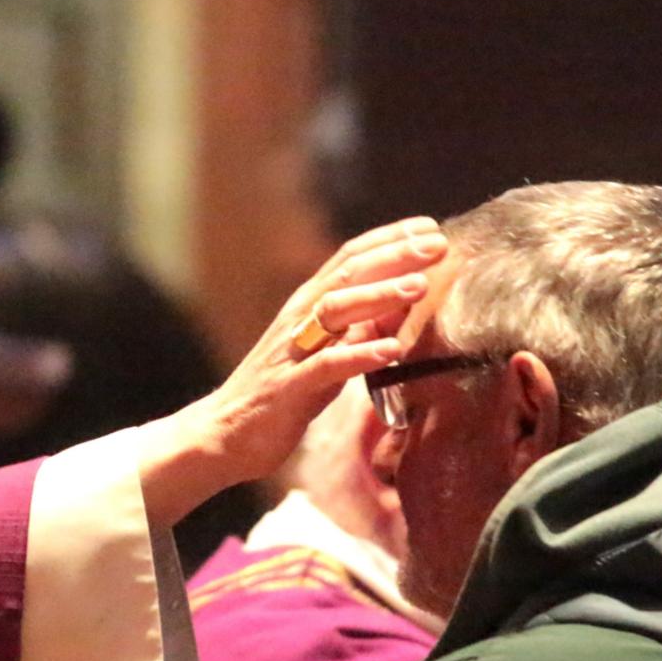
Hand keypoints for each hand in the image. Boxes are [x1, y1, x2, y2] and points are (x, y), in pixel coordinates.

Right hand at [139, 217, 447, 524]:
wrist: (225, 433)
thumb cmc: (282, 391)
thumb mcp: (326, 352)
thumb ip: (359, 327)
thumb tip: (402, 305)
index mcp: (308, 306)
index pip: (350, 259)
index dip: (390, 240)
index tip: (432, 228)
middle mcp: (299, 319)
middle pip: (346, 274)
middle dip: (393, 256)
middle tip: (437, 244)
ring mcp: (292, 351)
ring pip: (335, 311)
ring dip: (378, 296)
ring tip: (419, 286)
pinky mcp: (290, 388)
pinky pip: (326, 366)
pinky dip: (359, 355)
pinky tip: (391, 350)